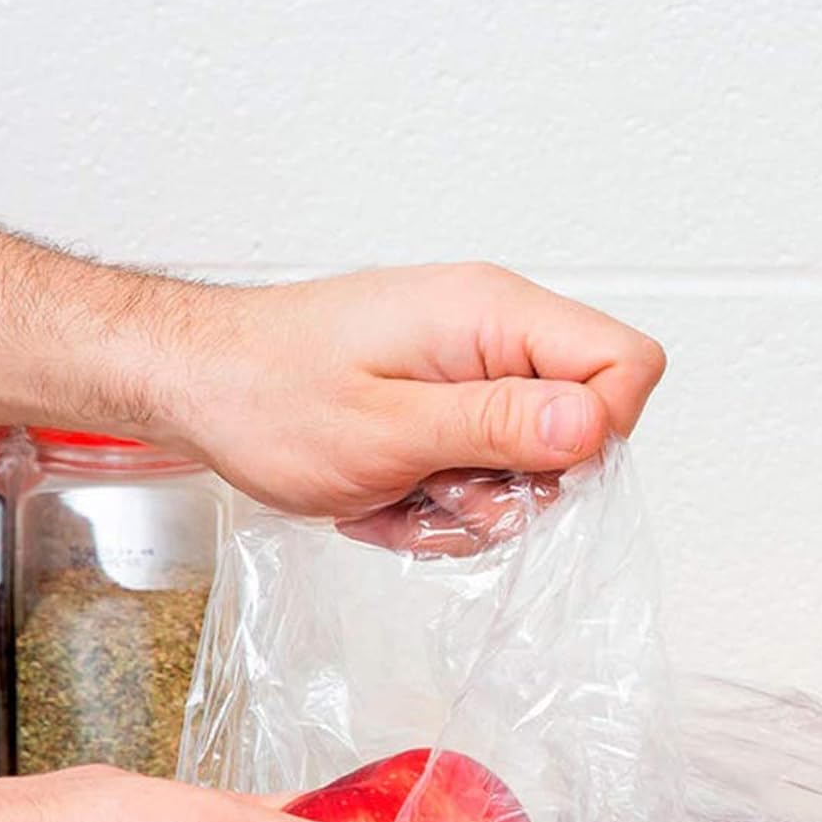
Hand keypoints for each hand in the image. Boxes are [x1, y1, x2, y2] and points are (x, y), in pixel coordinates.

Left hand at [166, 263, 664, 539]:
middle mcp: (495, 331)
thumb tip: (594, 424)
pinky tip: (388, 496)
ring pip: (534, 466)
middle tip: (440, 491)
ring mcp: (473, 367)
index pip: (626, 365)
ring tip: (398, 496)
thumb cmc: (266, 396)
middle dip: (519, 488)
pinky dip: (442, 504)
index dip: (597, 435)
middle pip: (584, 429)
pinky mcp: (450, 400)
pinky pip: (487, 472)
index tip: (522, 471)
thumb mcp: (385, 428)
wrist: (196, 385)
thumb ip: (496, 424)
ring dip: (471, 506)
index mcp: (492, 314)